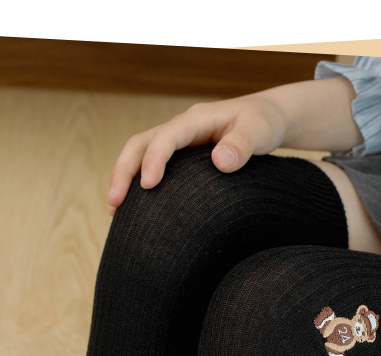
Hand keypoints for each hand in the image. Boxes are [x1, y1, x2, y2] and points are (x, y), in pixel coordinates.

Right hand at [106, 77, 361, 215]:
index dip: (154, 159)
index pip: (166, 136)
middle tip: (115, 204)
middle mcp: (181, 128)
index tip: (148, 185)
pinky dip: (137, 185)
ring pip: (139, 154)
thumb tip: (220, 162)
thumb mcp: (261, 131)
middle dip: (124, 172)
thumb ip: (243, 144)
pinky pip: (150, 165)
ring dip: (124, 179)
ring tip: (114, 211)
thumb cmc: (264, 125)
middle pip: (140, 143)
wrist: (265, 119)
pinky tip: (134, 212)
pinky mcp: (179, 156)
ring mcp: (177, 141)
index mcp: (197, 119)